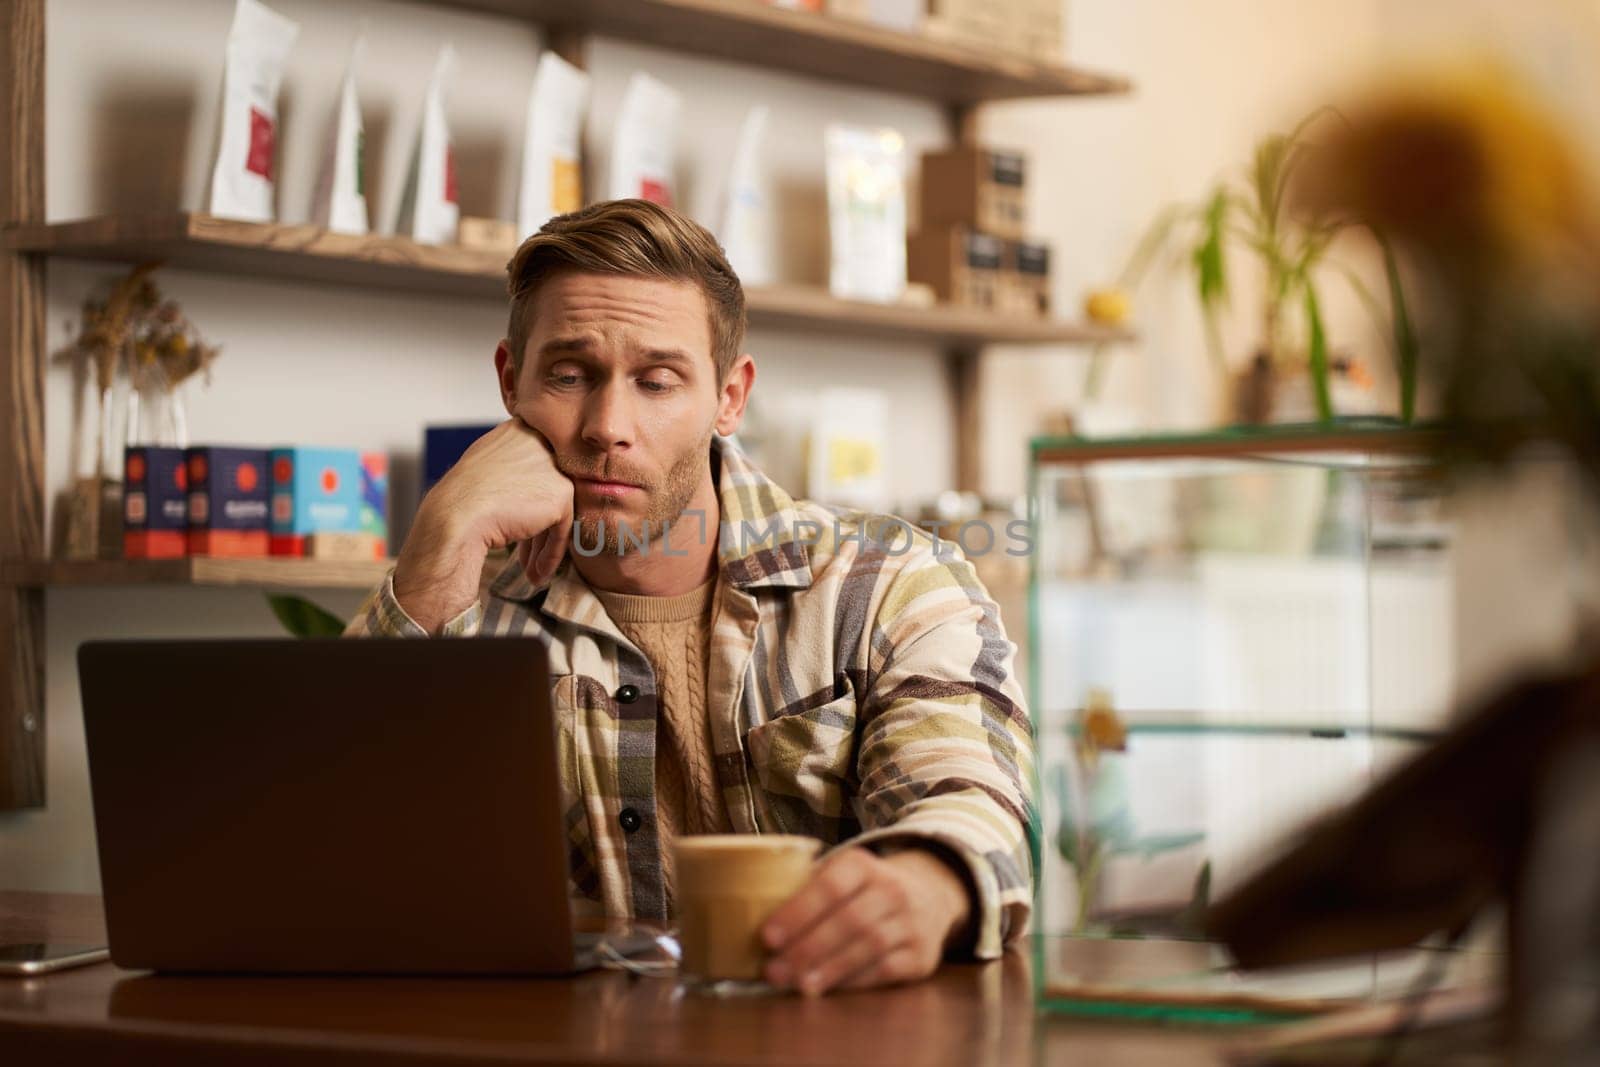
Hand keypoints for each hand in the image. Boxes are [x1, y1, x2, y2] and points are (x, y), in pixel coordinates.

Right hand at [393, 419, 572, 631]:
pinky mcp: (562, 493)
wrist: (455, 517)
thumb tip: (528, 484)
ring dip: (544, 543)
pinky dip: (551, 553)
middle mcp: (540, 441)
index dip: (531, 498)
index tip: (523, 523)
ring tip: (531, 568)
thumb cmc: (460, 499)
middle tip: (528, 554)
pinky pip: (563, 529)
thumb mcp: (485, 466)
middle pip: (550, 488)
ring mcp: (553, 466)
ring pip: (558, 510)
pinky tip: (537, 572)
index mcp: (519, 429)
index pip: (539, 464)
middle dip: (540, 525)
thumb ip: (511, 465)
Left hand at [760, 845, 970, 995]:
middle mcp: (892, 889)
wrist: (930, 896)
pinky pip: (886, 970)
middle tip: (774, 971)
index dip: (798, 911)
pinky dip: (854, 982)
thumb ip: (806, 889)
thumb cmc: (863, 890)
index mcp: (863, 864)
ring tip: (798, 985)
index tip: (767, 937)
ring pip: (869, 947)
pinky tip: (830, 989)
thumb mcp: (841, 875)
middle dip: (808, 948)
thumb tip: (746, 914)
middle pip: (849, 920)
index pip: (830, 885)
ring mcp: (912, 923)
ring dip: (829, 969)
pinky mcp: (922, 956)